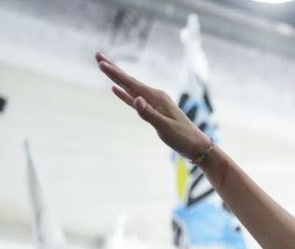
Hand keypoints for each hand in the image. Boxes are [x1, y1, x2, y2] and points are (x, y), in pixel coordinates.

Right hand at [96, 53, 211, 159]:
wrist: (196, 146)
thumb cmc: (183, 138)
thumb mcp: (165, 127)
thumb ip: (149, 114)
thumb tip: (136, 99)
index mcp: (156, 98)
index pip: (131, 83)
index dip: (115, 74)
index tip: (101, 63)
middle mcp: (155, 96)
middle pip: (129, 80)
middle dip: (113, 69)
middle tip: (98, 55)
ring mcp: (154, 103)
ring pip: (131, 87)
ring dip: (117, 78)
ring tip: (105, 67)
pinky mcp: (154, 111)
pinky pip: (135, 99)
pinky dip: (124, 94)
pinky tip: (116, 90)